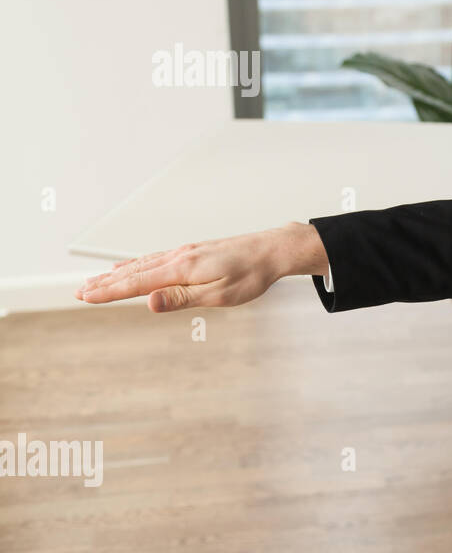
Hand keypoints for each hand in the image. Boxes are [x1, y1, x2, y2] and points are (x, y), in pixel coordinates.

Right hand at [74, 222, 327, 312]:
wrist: (272, 250)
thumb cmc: (251, 275)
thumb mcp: (219, 295)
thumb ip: (181, 298)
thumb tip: (148, 302)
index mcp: (182, 269)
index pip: (137, 284)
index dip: (109, 292)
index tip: (85, 297)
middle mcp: (179, 256)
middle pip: (133, 272)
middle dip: (105, 284)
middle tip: (79, 292)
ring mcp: (185, 252)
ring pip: (142, 264)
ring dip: (117, 274)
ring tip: (97, 281)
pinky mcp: (193, 251)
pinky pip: (156, 258)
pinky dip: (136, 264)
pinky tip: (132, 266)